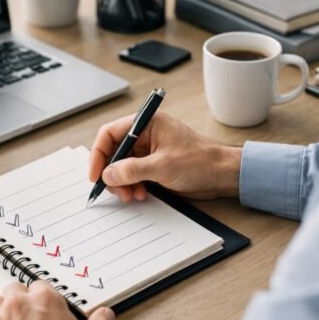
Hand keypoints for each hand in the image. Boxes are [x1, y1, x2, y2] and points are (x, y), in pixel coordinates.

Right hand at [89, 111, 241, 201]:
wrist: (223, 175)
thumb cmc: (201, 161)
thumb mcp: (163, 166)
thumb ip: (132, 170)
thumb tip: (107, 174)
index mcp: (147, 123)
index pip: (110, 134)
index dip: (99, 154)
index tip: (96, 174)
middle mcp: (146, 135)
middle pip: (114, 152)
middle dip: (112, 173)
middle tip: (117, 190)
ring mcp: (150, 151)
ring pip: (122, 167)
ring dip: (123, 183)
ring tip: (132, 195)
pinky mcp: (154, 165)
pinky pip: (133, 175)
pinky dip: (132, 186)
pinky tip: (140, 194)